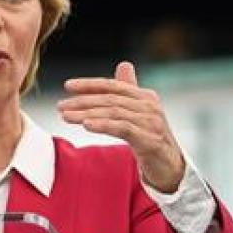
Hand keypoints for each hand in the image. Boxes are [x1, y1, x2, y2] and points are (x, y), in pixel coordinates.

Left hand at [57, 61, 184, 192]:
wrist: (171, 168)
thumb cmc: (151, 139)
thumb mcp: (139, 113)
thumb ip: (130, 90)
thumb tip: (124, 64)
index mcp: (146, 97)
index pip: (113, 85)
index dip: (90, 84)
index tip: (67, 85)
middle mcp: (150, 106)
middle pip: (111, 99)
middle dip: (83, 101)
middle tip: (61, 106)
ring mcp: (152, 123)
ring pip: (114, 113)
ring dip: (87, 114)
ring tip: (67, 116)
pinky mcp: (151, 141)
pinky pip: (123, 128)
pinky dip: (104, 125)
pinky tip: (87, 125)